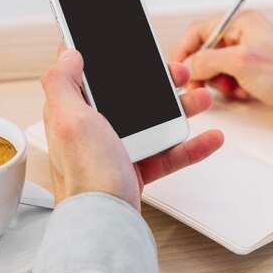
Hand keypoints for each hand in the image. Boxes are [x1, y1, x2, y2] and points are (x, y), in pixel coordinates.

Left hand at [40, 47, 223, 211]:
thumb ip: (62, 84)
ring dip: (181, 108)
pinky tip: (209, 138)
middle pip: (129, 95)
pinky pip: (167, 151)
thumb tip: (68, 55)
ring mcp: (116, 148)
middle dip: (158, 83)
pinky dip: (190, 145)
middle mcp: (93, 128)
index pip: (88, 75)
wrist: (105, 225)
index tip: (128, 47)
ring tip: (201, 100)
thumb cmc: (85, 176)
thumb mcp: (69, 120)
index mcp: (74, 111)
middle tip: (178, 73)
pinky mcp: (135, 167)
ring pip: (152, 120)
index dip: (107, 58)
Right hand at [172, 10, 272, 123]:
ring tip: (234, 89)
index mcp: (241, 22)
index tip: (178, 70)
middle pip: (205, 50)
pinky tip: (245, 93)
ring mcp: (250, 53)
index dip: (185, 50)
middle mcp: (245, 34)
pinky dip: (232, 88)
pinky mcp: (255, 71)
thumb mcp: (240, 63)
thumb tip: (186, 65)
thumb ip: (206, 60)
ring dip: (219, 81)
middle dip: (204, 70)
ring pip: (216, 66)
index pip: (199, 31)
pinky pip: (230, 78)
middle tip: (203, 86)